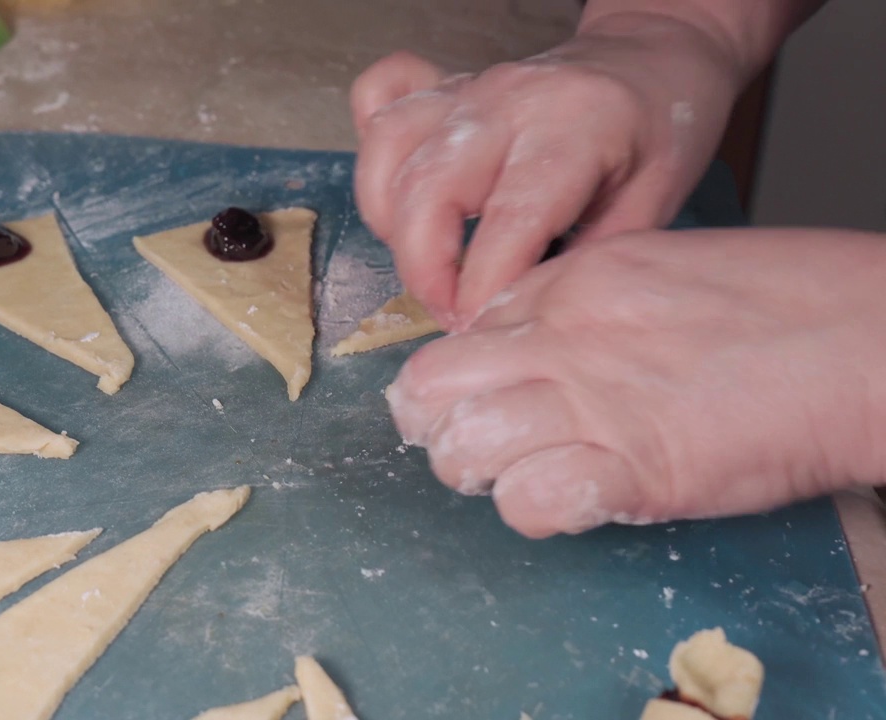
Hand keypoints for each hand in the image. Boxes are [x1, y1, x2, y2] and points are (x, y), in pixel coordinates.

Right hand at [352, 14, 742, 327]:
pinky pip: (378, 99)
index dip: (480, 289)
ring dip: (392, 224)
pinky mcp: (442, 85)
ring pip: (388, 150)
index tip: (476, 331)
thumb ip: (583, 260)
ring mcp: (468, 88)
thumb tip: (518, 317)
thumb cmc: (662, 129)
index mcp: (575, 128)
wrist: (653, 54)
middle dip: (425, 271)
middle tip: (451, 314)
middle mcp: (509, 101)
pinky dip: (375, 153)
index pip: (508, 219)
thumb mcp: (652, 205)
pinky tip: (400, 196)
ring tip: (429, 265)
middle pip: (428, 188)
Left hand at [385, 228, 885, 537]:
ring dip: (484, 476)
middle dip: (439, 430)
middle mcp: (561, 337)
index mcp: (567, 284)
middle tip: (483, 449)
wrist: (866, 338)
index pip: (456, 340)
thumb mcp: (657, 267)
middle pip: (428, 391)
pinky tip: (574, 501)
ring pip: (463, 450)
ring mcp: (592, 400)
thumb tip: (526, 342)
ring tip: (531, 478)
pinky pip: (529, 502)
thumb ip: (580, 302)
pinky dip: (538, 512)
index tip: (483, 406)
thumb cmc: (786, 302)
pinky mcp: (634, 467)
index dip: (458, 385)